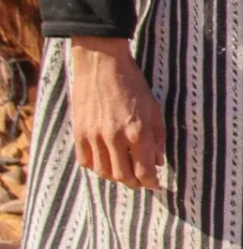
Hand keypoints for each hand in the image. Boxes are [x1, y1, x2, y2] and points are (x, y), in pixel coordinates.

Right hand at [69, 37, 165, 189]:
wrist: (102, 64)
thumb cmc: (133, 84)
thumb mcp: (154, 109)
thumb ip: (158, 138)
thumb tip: (158, 162)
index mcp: (137, 132)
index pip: (144, 171)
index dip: (151, 182)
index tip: (155, 184)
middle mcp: (114, 138)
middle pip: (123, 176)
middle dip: (135, 183)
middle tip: (141, 181)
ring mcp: (94, 137)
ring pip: (103, 172)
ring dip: (116, 176)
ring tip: (125, 172)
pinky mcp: (78, 133)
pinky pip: (85, 161)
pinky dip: (96, 166)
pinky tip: (106, 161)